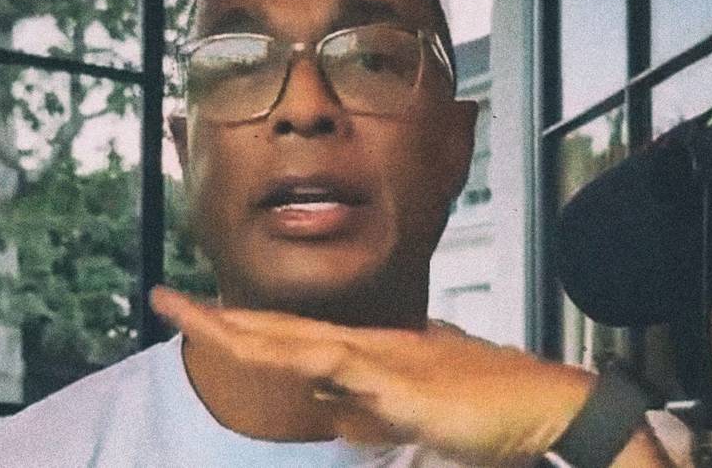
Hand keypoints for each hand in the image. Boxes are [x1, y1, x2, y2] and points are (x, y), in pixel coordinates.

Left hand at [151, 287, 595, 465]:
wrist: (547, 403)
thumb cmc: (486, 404)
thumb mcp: (412, 411)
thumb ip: (368, 407)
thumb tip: (329, 409)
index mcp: (367, 353)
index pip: (289, 335)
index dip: (241, 325)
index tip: (198, 316)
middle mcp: (368, 347)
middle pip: (279, 330)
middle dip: (218, 318)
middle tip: (164, 300)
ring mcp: (386, 361)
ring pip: (300, 343)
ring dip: (243, 332)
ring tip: (191, 317)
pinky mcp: (408, 385)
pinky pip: (348, 370)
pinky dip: (308, 361)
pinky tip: (272, 354)